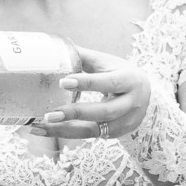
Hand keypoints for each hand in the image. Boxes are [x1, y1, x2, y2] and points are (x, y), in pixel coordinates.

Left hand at [31, 47, 151, 141]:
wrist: (145, 95)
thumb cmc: (121, 73)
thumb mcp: (108, 63)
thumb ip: (84, 57)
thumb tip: (55, 50)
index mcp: (130, 80)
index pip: (109, 82)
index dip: (87, 83)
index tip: (63, 82)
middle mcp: (131, 104)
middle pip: (104, 112)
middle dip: (76, 113)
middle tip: (49, 114)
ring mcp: (124, 122)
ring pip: (94, 129)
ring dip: (65, 129)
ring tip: (40, 126)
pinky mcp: (115, 134)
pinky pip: (88, 135)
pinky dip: (66, 133)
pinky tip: (47, 130)